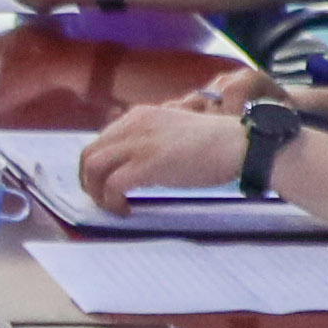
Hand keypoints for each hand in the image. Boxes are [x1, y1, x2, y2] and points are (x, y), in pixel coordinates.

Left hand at [82, 91, 262, 198]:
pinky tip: (126, 211)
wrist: (238, 144)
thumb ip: (152, 140)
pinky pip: (113, 185)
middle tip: (104, 201)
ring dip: (97, 193)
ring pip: (93, 168)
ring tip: (113, 207)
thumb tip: (135, 164)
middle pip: (89, 154)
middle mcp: (134, 125)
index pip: (101, 140)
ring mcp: (139, 143)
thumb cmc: (215, 143)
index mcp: (140, 116)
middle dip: (90, 181)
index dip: (98, 166)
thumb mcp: (174, 131)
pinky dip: (112, 202)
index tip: (106, 185)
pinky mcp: (147, 164)